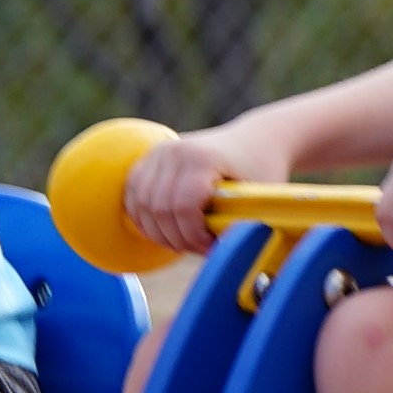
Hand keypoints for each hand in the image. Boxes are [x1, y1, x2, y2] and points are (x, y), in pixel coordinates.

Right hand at [120, 128, 253, 259]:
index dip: (193, 236)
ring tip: (182, 241)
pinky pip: (132, 196)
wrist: (255, 140)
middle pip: (159, 210)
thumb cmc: (259, 171)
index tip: (211, 246)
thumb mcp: (258, 197)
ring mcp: (158, 153)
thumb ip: (237, 224)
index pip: (182, 208)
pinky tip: (163, 230)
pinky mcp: (148, 158)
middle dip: (176, 238)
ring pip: (140, 205)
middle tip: (197, 248)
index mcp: (202, 158)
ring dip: (158, 232)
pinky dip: (143, 219)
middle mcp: (174, 152)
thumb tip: (220, 253)